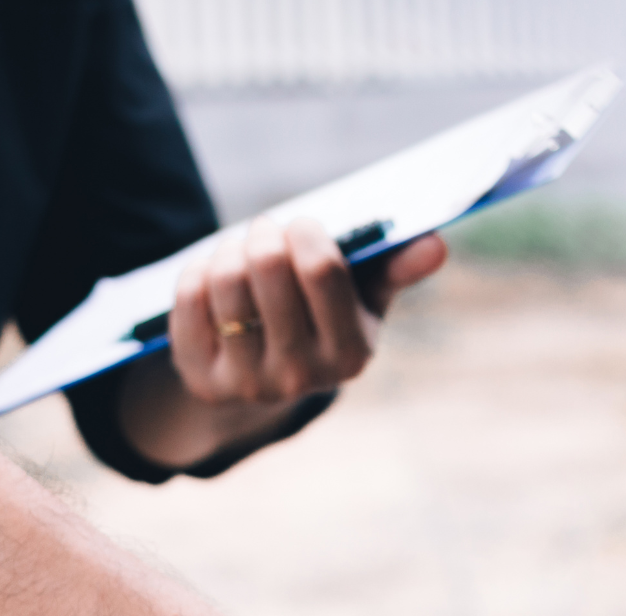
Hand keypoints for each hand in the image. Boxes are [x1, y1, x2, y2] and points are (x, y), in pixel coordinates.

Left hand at [172, 215, 444, 404]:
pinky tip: (213, 275)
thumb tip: (437, 244)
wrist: (265, 378)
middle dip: (265, 233)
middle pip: (268, 268)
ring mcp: (247, 381)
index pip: (322, 271)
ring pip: (225, 279)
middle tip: (266, 228)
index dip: (306, 233)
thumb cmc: (323, 320)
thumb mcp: (364, 301)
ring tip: (240, 250)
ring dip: (230, 248)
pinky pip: (189, 297)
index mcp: (350, 354)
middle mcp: (300, 376)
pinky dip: (198, 270)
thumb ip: (396, 269)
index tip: (303, 224)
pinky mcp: (201, 376)